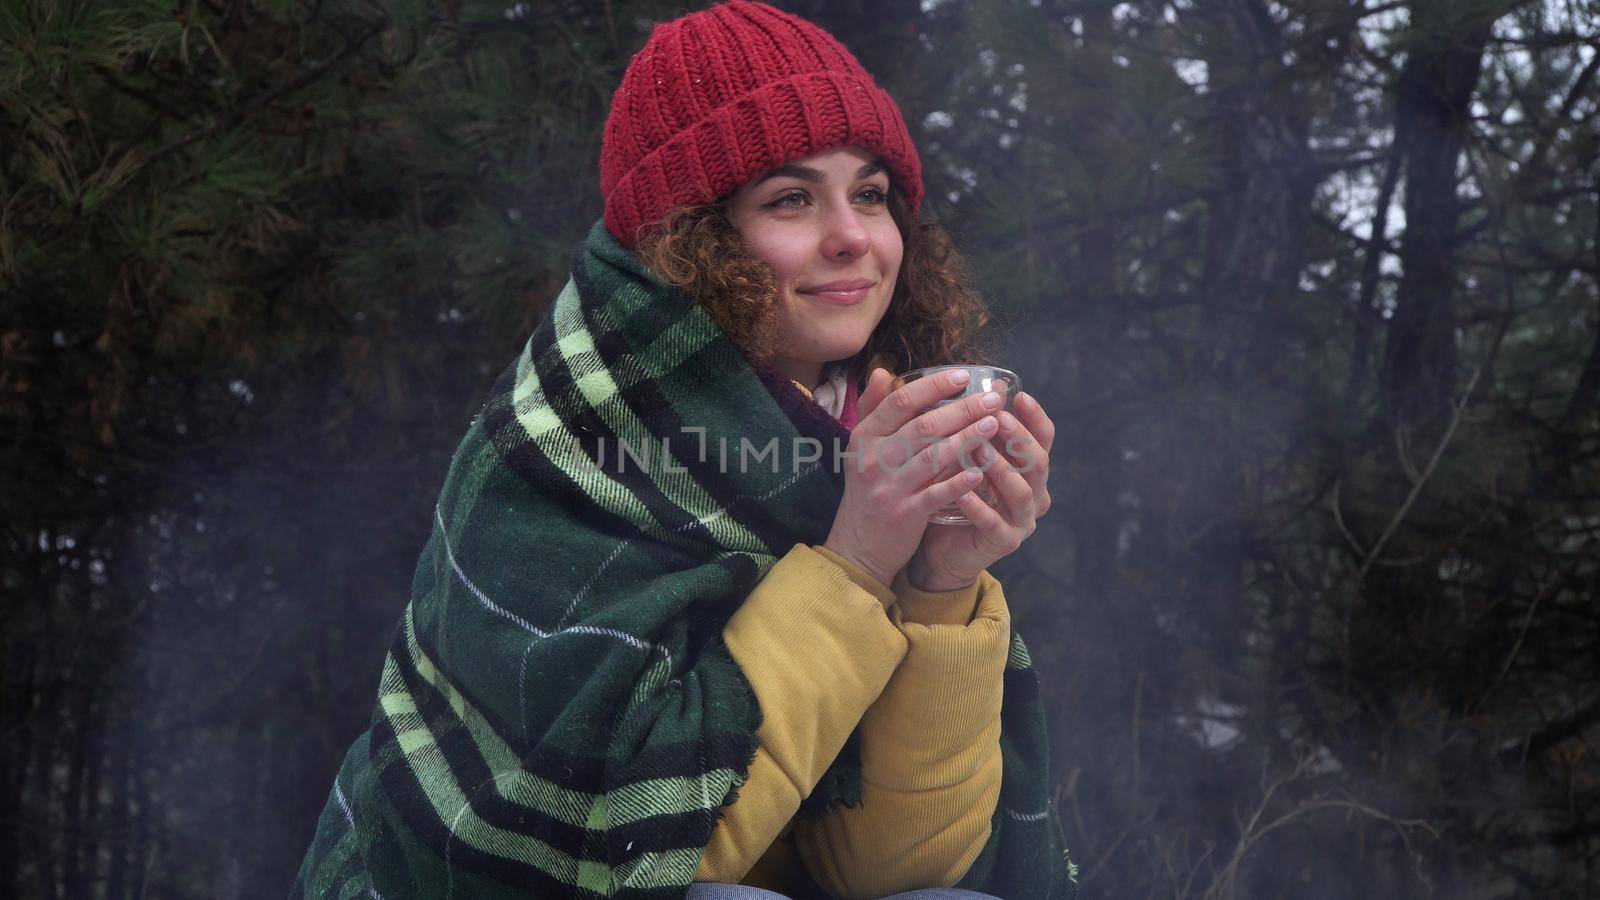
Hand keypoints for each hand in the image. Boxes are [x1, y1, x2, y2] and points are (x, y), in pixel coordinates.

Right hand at [822, 367, 1006, 588]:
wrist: (858, 542)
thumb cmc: (868, 487)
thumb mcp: (862, 447)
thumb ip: (872, 408)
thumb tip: (882, 371)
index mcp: (865, 436)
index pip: (900, 402)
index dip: (934, 386)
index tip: (964, 376)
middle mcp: (874, 459)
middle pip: (923, 427)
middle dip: (962, 410)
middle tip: (993, 399)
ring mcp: (889, 488)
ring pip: (933, 457)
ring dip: (967, 439)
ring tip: (994, 426)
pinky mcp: (904, 514)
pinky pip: (936, 494)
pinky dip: (959, 482)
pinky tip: (981, 471)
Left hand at [906, 390, 1055, 591]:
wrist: (940, 546)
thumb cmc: (953, 491)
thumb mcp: (962, 454)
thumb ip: (970, 424)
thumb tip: (963, 384)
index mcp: (1028, 468)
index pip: (1044, 438)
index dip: (1035, 416)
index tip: (1018, 395)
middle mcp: (1034, 493)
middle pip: (1039, 462)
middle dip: (1019, 439)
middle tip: (996, 419)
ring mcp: (1022, 520)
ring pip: (1021, 492)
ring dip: (1000, 469)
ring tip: (977, 450)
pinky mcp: (1004, 542)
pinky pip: (995, 523)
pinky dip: (979, 507)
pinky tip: (961, 492)